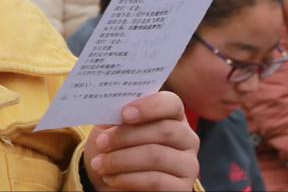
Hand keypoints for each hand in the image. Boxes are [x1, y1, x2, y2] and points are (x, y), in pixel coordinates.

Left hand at [83, 90, 198, 190]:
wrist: (116, 180)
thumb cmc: (117, 147)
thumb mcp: (113, 128)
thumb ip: (116, 116)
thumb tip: (109, 110)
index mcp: (173, 116)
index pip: (171, 104)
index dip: (149, 107)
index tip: (124, 114)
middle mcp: (187, 139)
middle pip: (163, 131)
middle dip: (126, 136)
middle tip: (101, 142)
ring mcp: (188, 165)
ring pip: (156, 157)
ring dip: (121, 160)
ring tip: (99, 163)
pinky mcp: (181, 188)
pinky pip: (156, 182)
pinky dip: (128, 179)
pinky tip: (111, 178)